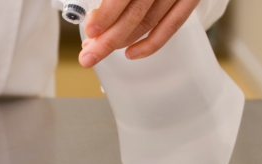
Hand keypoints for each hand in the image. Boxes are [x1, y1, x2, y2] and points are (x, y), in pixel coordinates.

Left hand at [79, 0, 200, 67]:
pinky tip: (131, 53)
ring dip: (122, 41)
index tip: (91, 30)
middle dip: (108, 40)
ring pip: (149, 22)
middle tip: (88, 56)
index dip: (107, 15)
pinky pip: (173, 24)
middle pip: (135, 14)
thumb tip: (89, 9)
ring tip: (100, 51)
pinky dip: (152, 43)